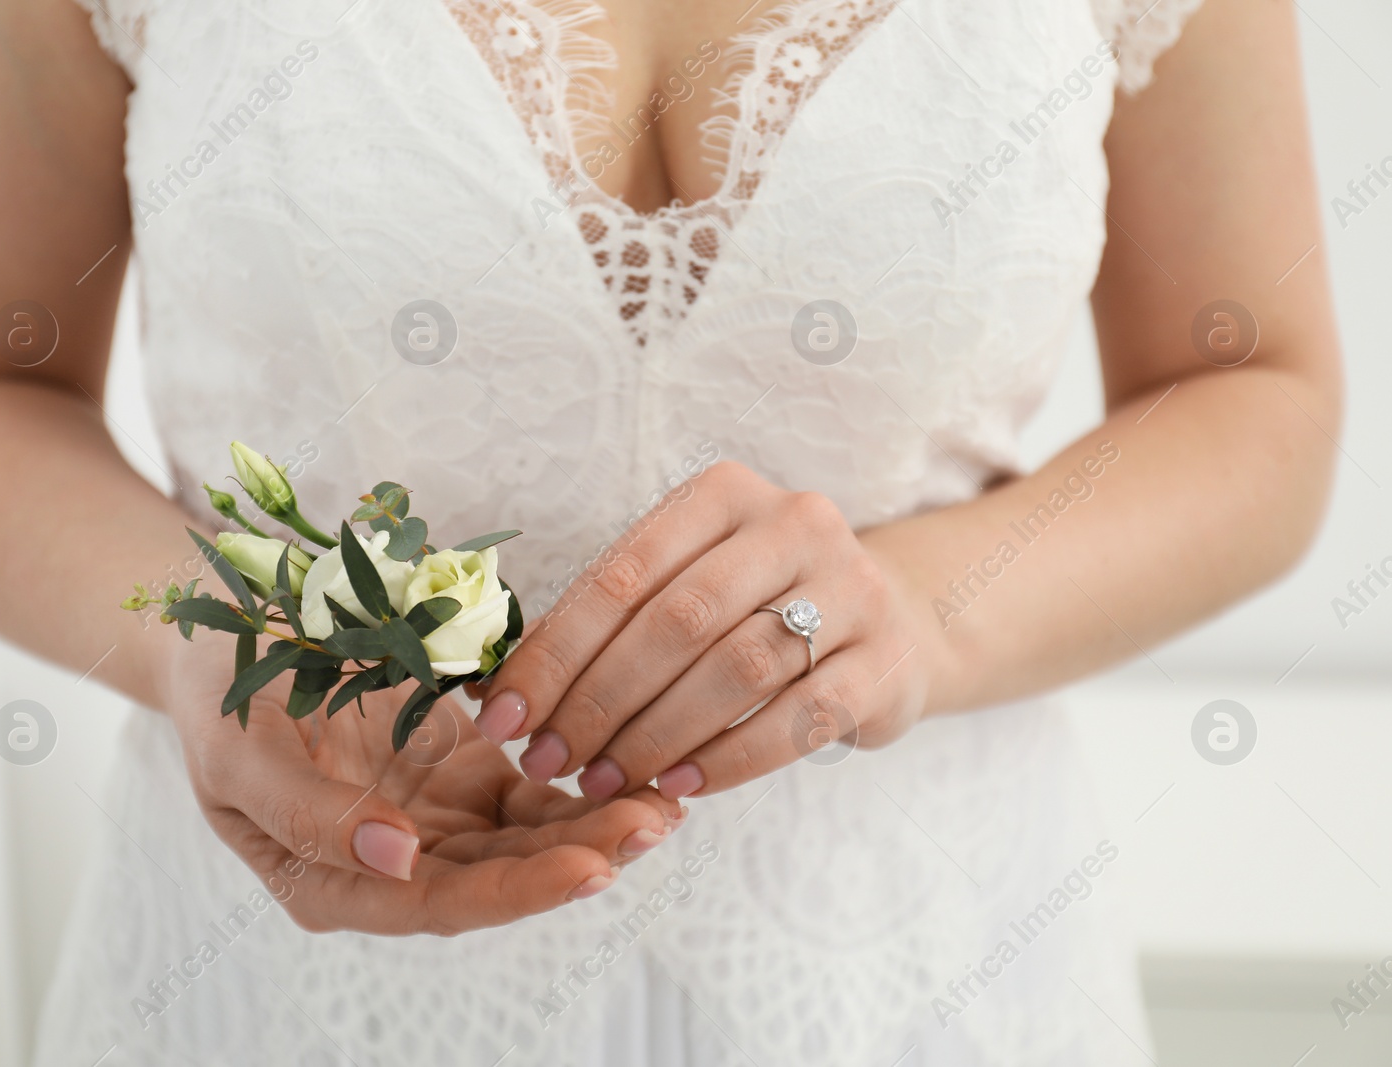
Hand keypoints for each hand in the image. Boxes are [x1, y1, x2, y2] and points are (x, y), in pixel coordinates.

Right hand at [158, 632, 682, 935]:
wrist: (223, 634)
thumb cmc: (217, 694)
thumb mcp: (239, 755)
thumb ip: (310, 817)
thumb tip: (396, 860)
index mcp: (331, 883)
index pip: (441, 902)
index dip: (519, 890)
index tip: (592, 867)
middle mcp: (392, 863)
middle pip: (501, 876)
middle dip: (582, 855)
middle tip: (654, 820)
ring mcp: (431, 819)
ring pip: (527, 839)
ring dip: (594, 824)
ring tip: (663, 800)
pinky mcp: (460, 772)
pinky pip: (532, 792)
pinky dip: (579, 782)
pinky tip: (632, 767)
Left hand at [473, 462, 928, 799]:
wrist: (893, 621)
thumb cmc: (755, 606)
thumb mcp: (689, 582)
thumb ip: (612, 619)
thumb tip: (499, 689)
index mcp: (725, 494)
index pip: (622, 574)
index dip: (555, 652)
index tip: (503, 716)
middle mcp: (794, 524)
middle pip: (677, 621)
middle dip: (599, 701)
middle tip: (548, 762)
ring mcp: (851, 588)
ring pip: (736, 669)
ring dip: (656, 736)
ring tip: (603, 783)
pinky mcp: (886, 659)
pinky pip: (799, 717)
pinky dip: (731, 758)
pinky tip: (681, 785)